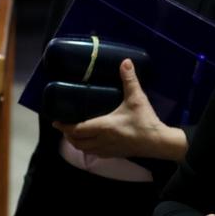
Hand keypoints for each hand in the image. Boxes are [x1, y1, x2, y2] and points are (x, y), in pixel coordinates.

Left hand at [52, 61, 184, 159]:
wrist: (159, 143)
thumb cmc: (145, 121)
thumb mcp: (137, 98)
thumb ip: (129, 80)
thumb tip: (125, 61)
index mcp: (104, 127)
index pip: (77, 129)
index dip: (64, 126)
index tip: (55, 121)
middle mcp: (102, 140)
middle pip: (77, 141)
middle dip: (68, 134)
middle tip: (63, 125)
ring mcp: (108, 149)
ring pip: (85, 149)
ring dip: (76, 142)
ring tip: (73, 133)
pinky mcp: (115, 154)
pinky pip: (95, 153)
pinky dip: (87, 148)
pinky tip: (90, 142)